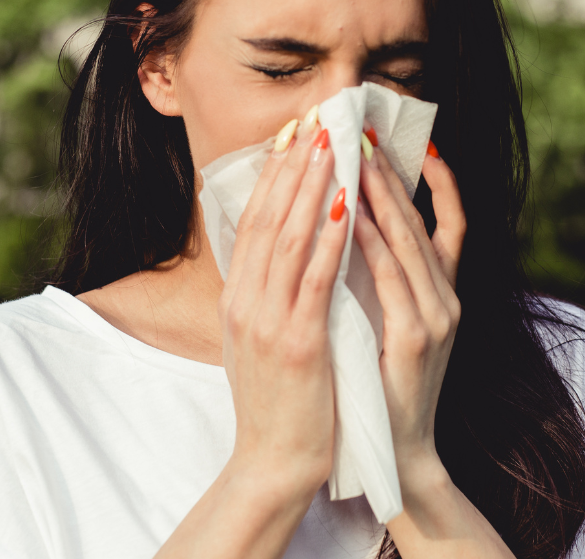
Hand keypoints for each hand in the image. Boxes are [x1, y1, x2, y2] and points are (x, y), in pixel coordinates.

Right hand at [218, 118, 350, 498]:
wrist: (272, 463)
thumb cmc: (275, 403)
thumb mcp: (255, 340)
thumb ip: (264, 295)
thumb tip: (278, 252)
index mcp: (236, 300)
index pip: (252, 222)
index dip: (273, 175)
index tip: (293, 136)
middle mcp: (245, 302)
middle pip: (267, 218)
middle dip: (293, 165)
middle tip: (315, 120)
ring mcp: (268, 321)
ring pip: (289, 238)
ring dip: (312, 186)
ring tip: (332, 145)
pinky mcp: (298, 342)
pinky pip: (316, 278)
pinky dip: (330, 237)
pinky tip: (348, 205)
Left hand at [353, 141, 463, 495]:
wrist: (397, 450)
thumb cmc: (382, 382)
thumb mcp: (389, 320)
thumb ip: (384, 279)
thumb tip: (356, 226)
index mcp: (441, 293)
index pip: (448, 222)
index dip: (437, 181)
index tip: (414, 141)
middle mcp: (448, 298)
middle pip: (424, 221)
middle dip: (394, 174)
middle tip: (367, 132)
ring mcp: (438, 317)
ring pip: (411, 242)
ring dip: (383, 196)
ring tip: (359, 156)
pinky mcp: (418, 338)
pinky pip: (393, 278)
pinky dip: (373, 242)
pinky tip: (352, 215)